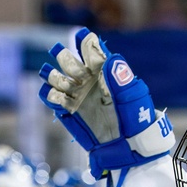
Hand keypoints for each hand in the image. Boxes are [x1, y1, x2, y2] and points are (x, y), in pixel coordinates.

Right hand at [38, 28, 174, 181]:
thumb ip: (121, 79)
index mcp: (106, 73)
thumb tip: (112, 57)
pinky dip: (50, 95)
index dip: (86, 42)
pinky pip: (53, 99)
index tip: (82, 36)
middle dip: (65, 58)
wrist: (128, 151)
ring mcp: (78, 97)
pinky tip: (53, 94)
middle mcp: (89, 82)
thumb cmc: (137, 122)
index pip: (93, 51)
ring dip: (54, 75)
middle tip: (66, 61)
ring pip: (58, 78)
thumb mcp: (133, 99)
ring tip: (56, 79)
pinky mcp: (69, 113)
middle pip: (70, 62)